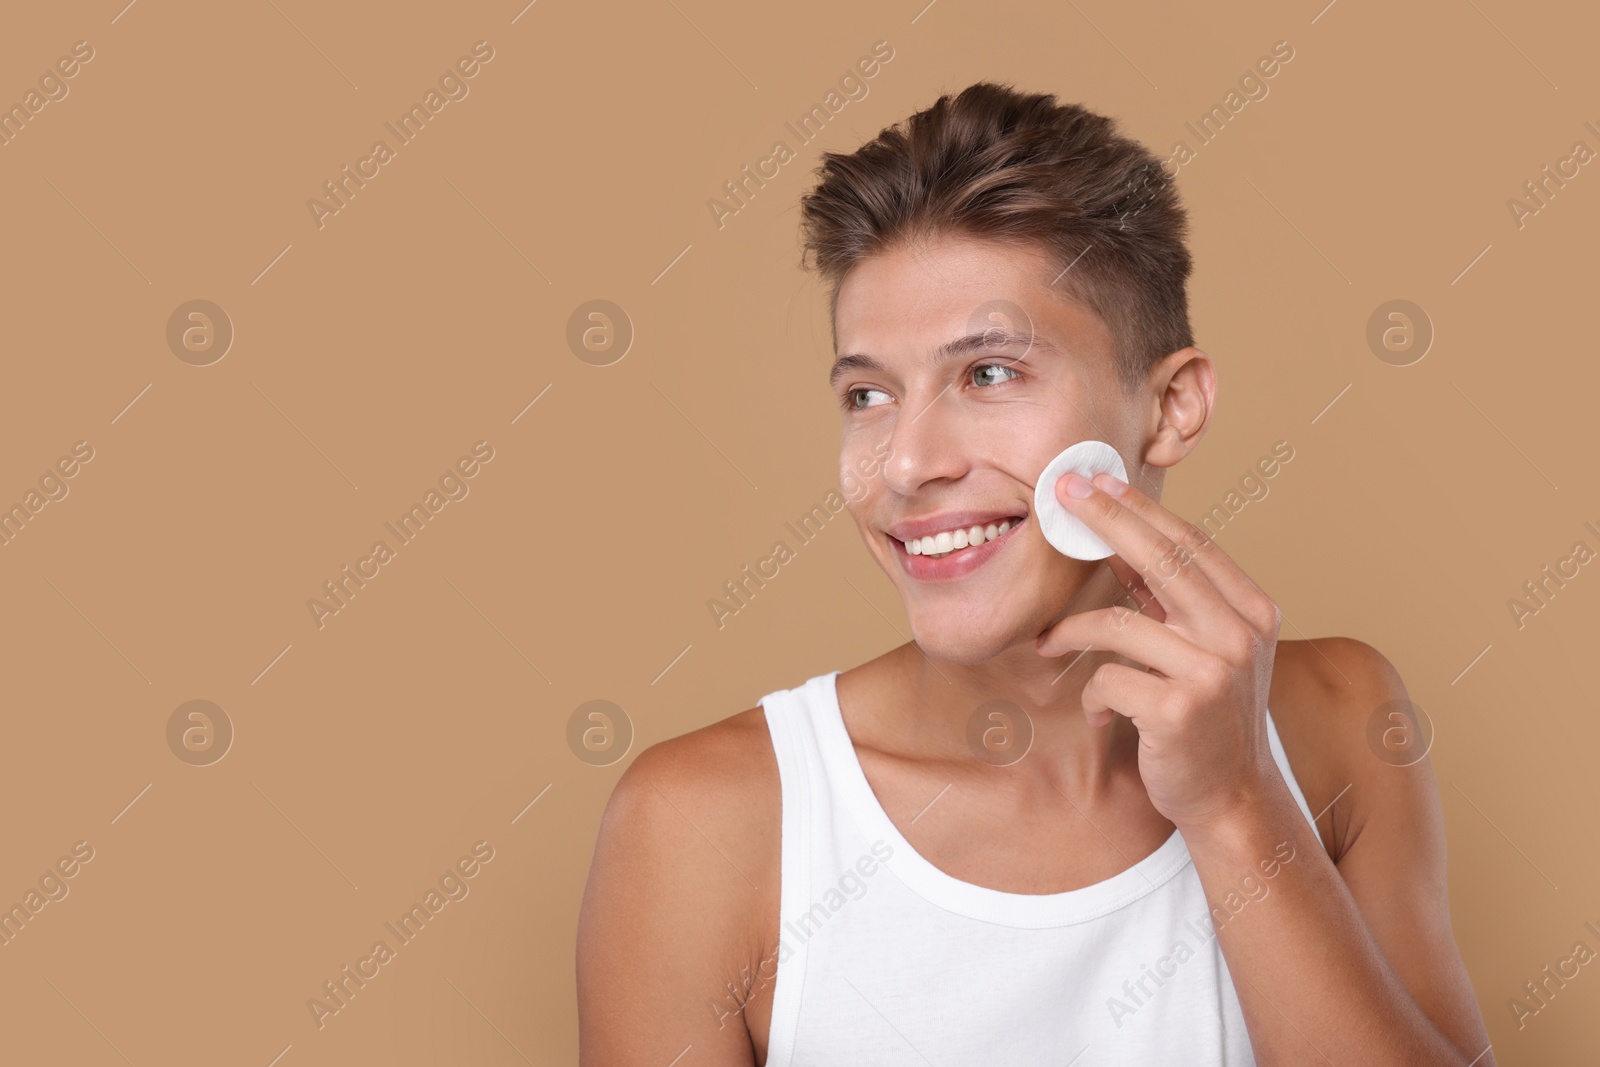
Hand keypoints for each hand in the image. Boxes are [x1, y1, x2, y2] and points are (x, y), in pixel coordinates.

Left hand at [1035, 470, 1282, 833]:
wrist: (1231, 798)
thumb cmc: (1207, 718)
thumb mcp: (1203, 649)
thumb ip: (1170, 600)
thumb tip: (1117, 538)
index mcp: (1253, 611)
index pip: (1191, 543)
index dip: (1141, 509)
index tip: (1097, 481)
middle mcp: (1240, 635)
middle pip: (1161, 559)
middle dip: (1106, 519)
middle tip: (1062, 495)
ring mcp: (1213, 672)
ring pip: (1119, 623)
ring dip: (1072, 632)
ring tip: (1050, 644)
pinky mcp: (1178, 709)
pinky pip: (1108, 678)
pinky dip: (1094, 695)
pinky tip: (1101, 715)